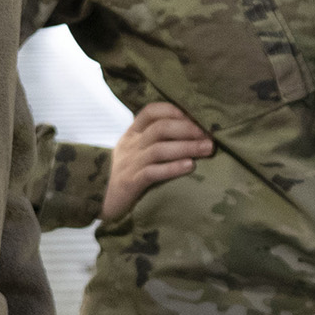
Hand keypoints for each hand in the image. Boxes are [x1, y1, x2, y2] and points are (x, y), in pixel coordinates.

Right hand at [102, 101, 211, 220]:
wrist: (104, 203)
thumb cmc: (129, 175)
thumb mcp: (138, 152)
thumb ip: (158, 140)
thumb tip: (196, 132)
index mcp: (132, 134)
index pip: (151, 112)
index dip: (175, 111)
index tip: (197, 118)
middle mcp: (130, 145)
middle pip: (160, 129)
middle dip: (188, 130)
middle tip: (209, 136)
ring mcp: (129, 164)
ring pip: (159, 149)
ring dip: (186, 147)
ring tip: (207, 149)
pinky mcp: (130, 183)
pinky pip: (152, 172)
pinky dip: (173, 168)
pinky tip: (190, 166)